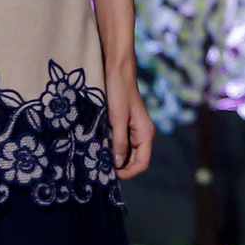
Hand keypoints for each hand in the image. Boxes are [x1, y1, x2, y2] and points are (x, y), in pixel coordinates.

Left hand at [104, 66, 153, 180]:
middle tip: (101, 169)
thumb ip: (119, 142)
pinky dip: (112, 148)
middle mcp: (142, 134)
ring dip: (114, 158)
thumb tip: (118, 164)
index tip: (110, 175)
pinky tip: (100, 148)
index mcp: (145, 134)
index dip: (128, 172)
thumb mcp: (117, 118)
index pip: (142, 163)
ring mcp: (133, 130)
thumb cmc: (119, 91)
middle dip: (120, 167)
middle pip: (134, 161)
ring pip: (126, 153)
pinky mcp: (124, 125)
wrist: (117, 70)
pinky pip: (120, 143)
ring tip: (99, 160)